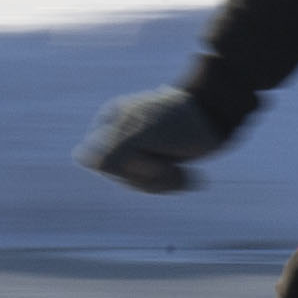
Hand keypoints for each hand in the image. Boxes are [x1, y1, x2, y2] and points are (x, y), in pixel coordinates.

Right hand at [76, 87, 228, 193]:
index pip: (101, 163)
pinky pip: (154, 184)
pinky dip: (171, 182)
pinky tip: (186, 173)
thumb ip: (111, 148)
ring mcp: (137, 147)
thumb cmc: (179, 120)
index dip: (126, 166)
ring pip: (138, 184)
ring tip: (181, 169)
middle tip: (170, 160)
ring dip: (163, 182)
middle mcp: (118, 134)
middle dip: (148, 176)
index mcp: (108, 122)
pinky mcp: (156, 158)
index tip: (149, 151)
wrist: (217, 112)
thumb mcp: (142, 133)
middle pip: (121, 177)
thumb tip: (80, 158)